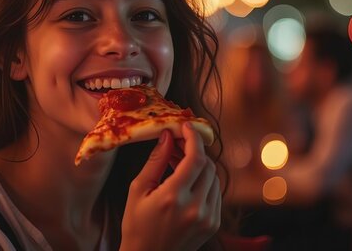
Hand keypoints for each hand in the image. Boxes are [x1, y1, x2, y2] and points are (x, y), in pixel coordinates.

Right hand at [120, 123, 220, 250]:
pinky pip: (215, 193)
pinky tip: (188, 180)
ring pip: (214, 178)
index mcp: (173, 198)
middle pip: (207, 166)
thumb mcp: (138, 190)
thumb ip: (155, 161)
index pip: (195, 158)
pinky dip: (205, 182)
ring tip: (180, 162)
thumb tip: (167, 136)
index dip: (194, 138)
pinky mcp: (213, 224)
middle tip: (179, 144)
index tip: (186, 127)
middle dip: (195, 150)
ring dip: (200, 166)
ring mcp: (207, 218)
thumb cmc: (136, 225)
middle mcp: (195, 208)